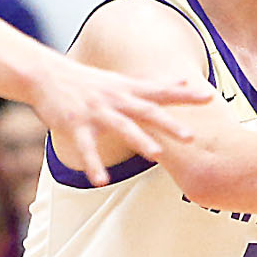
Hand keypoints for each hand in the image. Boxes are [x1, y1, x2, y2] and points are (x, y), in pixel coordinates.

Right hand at [32, 58, 211, 181]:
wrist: (46, 75)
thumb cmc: (87, 80)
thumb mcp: (122, 80)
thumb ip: (154, 84)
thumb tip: (183, 78)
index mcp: (128, 90)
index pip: (162, 91)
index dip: (185, 94)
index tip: (209, 96)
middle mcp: (115, 100)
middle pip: (146, 111)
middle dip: (169, 124)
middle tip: (191, 136)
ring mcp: (96, 112)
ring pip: (121, 127)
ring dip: (139, 140)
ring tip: (156, 155)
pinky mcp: (76, 125)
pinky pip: (86, 148)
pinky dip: (93, 164)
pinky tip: (100, 181)